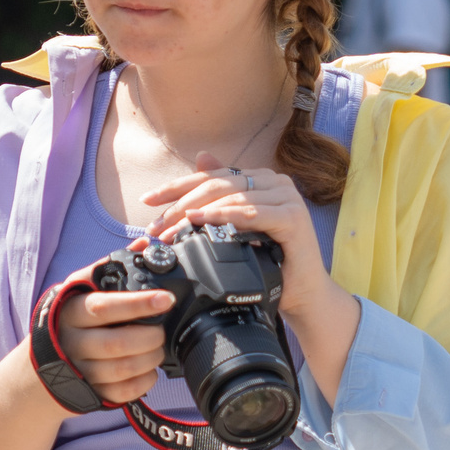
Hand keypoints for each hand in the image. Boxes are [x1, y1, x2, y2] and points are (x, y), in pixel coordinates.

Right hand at [49, 267, 174, 407]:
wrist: (42, 365)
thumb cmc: (73, 319)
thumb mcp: (82, 289)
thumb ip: (112, 268)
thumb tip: (145, 244)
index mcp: (72, 311)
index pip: (105, 307)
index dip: (139, 304)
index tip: (167, 299)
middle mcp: (72, 342)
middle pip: (117, 343)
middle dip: (150, 337)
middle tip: (160, 330)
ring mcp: (81, 370)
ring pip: (124, 368)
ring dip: (151, 358)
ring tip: (156, 348)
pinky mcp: (92, 393)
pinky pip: (125, 391)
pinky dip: (145, 380)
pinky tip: (148, 368)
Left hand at [141, 153, 345, 330]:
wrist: (302, 294)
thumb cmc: (270, 263)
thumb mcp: (236, 228)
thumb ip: (220, 198)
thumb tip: (202, 155)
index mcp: (262, 180)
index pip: (212, 177)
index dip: (177, 187)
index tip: (147, 200)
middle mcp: (277, 182)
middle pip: (219, 186)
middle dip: (181, 204)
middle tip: (156, 226)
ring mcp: (288, 197)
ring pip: (232, 198)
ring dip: (196, 213)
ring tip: (171, 230)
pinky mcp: (294, 216)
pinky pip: (251, 213)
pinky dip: (224, 217)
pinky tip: (201, 223)